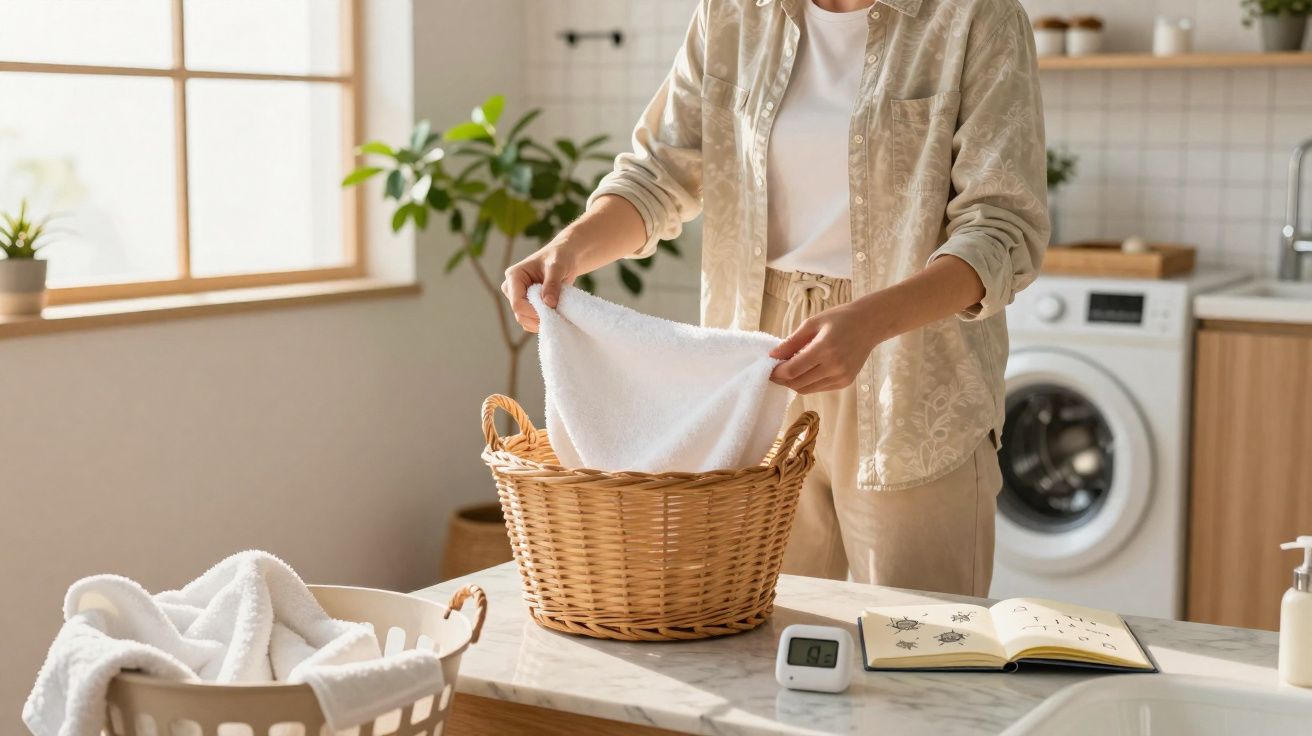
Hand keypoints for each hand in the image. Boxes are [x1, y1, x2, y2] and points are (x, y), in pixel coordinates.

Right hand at [501, 243, 577, 332]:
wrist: (564, 258)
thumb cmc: (559, 257)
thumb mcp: (558, 267)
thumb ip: (552, 284)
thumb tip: (549, 303)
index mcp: (514, 276)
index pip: (517, 303)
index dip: (533, 312)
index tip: (552, 312)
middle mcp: (512, 288)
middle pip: (519, 314)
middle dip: (538, 318)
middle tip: (557, 315)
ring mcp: (519, 298)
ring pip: (524, 320)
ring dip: (541, 321)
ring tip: (558, 314)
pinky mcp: (527, 305)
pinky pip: (530, 321)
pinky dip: (542, 322)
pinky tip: (555, 315)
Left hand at [769, 301, 886, 394]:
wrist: (870, 324)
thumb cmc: (840, 319)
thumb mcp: (812, 323)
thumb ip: (791, 341)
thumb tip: (772, 356)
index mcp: (825, 349)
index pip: (793, 370)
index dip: (776, 372)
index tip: (768, 367)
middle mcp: (834, 367)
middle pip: (797, 383)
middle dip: (782, 379)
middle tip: (774, 370)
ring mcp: (841, 377)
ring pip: (806, 389)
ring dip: (793, 383)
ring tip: (788, 369)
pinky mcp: (845, 382)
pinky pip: (818, 388)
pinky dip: (807, 383)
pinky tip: (805, 371)